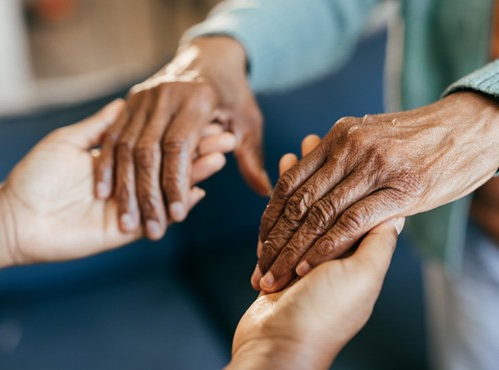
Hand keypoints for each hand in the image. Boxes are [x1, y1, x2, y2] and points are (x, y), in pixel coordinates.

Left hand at [0, 99, 233, 264]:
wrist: (18, 216)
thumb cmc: (37, 175)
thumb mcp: (68, 141)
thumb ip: (100, 127)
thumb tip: (123, 103)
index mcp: (117, 160)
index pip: (157, 143)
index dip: (180, 132)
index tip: (203, 117)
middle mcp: (129, 182)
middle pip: (171, 164)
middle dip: (197, 151)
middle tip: (225, 137)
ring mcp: (132, 205)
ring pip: (171, 188)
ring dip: (196, 173)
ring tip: (220, 158)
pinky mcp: (128, 230)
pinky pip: (161, 217)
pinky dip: (180, 203)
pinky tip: (201, 189)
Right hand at [94, 37, 270, 239]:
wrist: (208, 56)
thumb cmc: (231, 94)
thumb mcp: (247, 121)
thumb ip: (250, 157)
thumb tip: (265, 192)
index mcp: (197, 99)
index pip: (180, 147)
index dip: (176, 183)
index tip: (176, 217)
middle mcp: (165, 96)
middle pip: (148, 151)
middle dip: (148, 194)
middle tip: (151, 230)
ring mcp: (143, 97)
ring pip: (126, 147)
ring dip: (124, 187)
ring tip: (127, 221)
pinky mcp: (129, 101)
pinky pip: (112, 136)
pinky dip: (107, 165)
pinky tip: (104, 193)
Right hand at [228, 137, 402, 369]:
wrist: (279, 346)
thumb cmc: (325, 315)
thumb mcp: (362, 278)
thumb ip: (377, 242)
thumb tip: (396, 211)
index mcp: (356, 252)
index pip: (357, 202)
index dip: (354, 174)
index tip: (350, 147)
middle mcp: (330, 249)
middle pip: (326, 196)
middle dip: (321, 168)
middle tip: (315, 137)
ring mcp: (301, 250)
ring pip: (301, 202)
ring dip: (299, 176)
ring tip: (297, 148)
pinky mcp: (277, 253)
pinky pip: (279, 217)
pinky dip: (279, 195)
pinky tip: (279, 176)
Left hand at [255, 91, 498, 292]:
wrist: (469, 126)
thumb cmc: (417, 139)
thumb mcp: (369, 136)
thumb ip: (339, 158)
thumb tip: (309, 176)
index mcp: (337, 138)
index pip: (290, 183)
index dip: (271, 217)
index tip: (261, 244)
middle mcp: (349, 149)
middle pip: (298, 202)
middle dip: (275, 241)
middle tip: (260, 269)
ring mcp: (374, 169)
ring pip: (319, 215)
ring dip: (293, 252)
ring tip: (277, 277)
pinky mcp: (400, 190)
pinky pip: (351, 222)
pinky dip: (326, 248)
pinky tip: (309, 267)